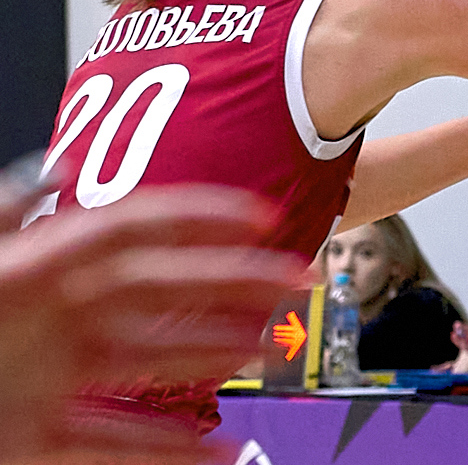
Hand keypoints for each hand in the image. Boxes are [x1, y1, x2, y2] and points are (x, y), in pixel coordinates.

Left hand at [0, 185, 302, 463]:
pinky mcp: (32, 438)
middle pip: (163, 292)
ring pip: (152, 362)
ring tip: (271, 349)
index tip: (266, 219)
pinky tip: (215, 452)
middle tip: (296, 282)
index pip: (133, 230)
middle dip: (236, 284)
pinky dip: (167, 451)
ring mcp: (47, 378)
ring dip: (216, 354)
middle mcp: (52, 319)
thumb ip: (9, 218)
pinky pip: (113, 444)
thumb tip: (55, 172)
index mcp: (38, 269)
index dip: (200, 217)